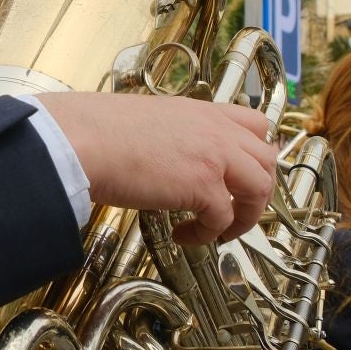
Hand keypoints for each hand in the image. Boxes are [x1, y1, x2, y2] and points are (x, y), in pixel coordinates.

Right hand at [40, 94, 277, 245]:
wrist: (83, 140)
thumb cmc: (98, 130)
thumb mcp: (148, 121)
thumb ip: (172, 135)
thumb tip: (168, 159)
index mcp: (203, 112)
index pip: (254, 125)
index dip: (257, 152)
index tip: (247, 172)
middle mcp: (217, 130)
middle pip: (267, 159)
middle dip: (259, 189)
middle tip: (240, 209)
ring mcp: (215, 157)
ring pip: (259, 189)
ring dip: (245, 215)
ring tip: (221, 230)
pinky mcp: (204, 186)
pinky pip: (223, 219)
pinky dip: (207, 235)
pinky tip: (184, 237)